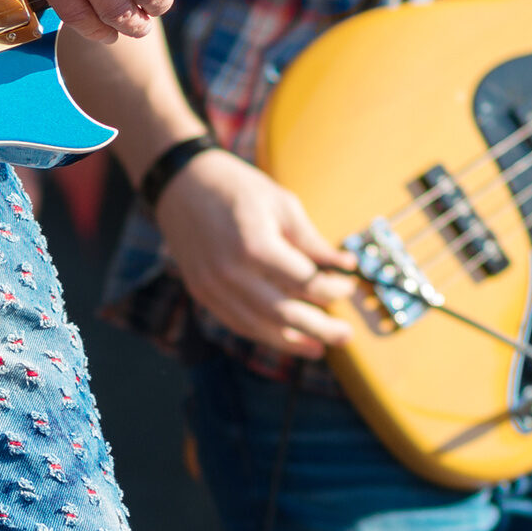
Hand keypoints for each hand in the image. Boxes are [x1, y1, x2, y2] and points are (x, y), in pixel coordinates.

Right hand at [153, 146, 356, 356]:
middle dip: (320, 328)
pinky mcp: (202, 292)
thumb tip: (345, 265)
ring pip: (259, 327)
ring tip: (319, 347)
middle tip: (345, 336)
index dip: (332, 289)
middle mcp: (231, 272)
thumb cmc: (236, 187)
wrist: (182, 183)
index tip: (349, 286)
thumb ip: (312, 241)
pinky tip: (285, 338)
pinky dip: (263, 334)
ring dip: (292, 342)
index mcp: (255, 245)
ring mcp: (212, 286)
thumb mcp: (282, 204)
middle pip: (284, 314)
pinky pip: (237, 323)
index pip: (304, 282)